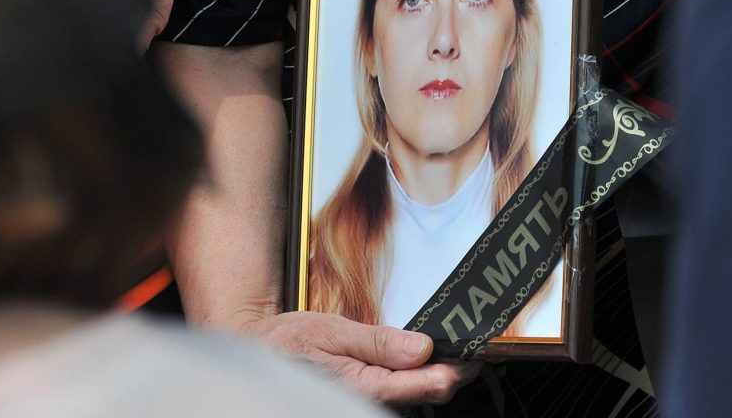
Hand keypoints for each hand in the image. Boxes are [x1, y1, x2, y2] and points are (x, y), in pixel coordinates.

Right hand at [242, 311, 481, 405]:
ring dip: (435, 372)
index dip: (454, 369)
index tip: (475, 353)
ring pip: (415, 392)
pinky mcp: (365, 396)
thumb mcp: (329, 331)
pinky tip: (423, 359)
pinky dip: (415, 373)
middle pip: (426, 392)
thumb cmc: (287, 343)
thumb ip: (377, 342)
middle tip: (474, 348)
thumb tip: (421, 348)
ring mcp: (367, 400)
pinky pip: (399, 389)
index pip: (423, 385)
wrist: (256, 356)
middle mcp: (368, 400)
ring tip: (455, 350)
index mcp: (362, 386)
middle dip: (451, 370)